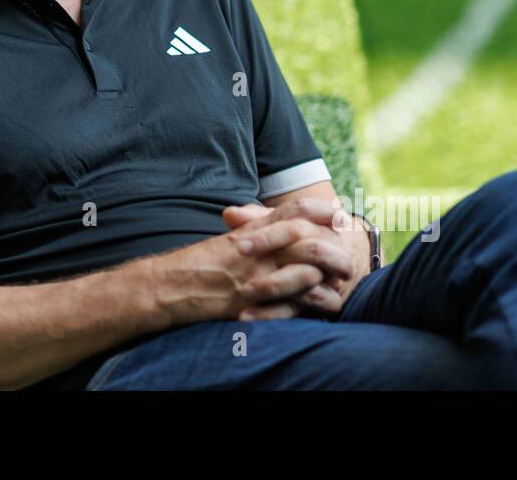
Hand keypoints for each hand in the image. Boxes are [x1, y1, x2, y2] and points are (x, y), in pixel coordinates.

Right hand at [147, 196, 357, 327]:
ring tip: (341, 285)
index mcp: (251, 230)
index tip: (339, 213)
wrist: (168, 284)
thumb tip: (274, 222)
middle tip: (347, 259)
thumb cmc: (197, 263)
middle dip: (334, 249)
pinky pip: (290, 302)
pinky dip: (310, 304)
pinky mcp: (251, 301)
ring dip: (327, 279)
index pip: (292, 211)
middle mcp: (256, 249)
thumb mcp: (227, 240)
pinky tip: (323, 306)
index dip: (319, 210)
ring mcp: (255, 275)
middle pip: (308, 240)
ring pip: (305, 271)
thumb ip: (251, 229)